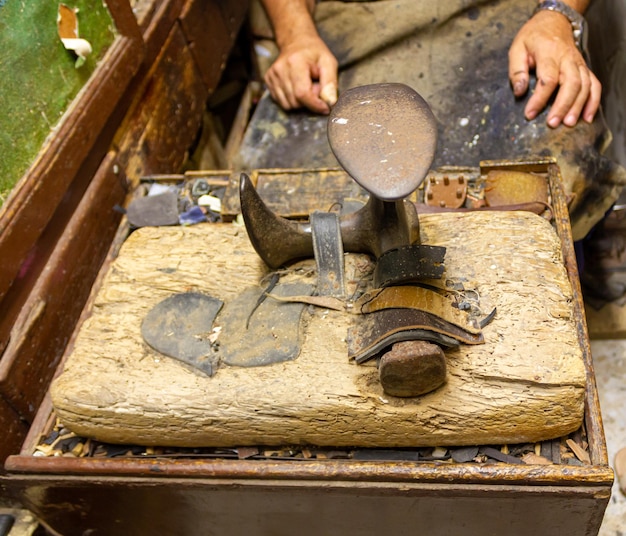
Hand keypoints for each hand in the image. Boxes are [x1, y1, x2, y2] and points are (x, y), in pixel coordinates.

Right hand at [264, 34, 338, 114]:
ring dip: (300, 102)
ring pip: (288, 105)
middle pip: (296, 102)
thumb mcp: (328, 63)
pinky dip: (292, 100)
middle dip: (309, 101)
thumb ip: (330, 83)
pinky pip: (282, 102)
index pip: (302, 93)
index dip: (315, 105)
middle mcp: (280, 69)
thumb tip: (330, 102)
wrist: (296, 42)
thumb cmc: (314, 53)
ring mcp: (272, 76)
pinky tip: (297, 87)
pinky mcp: (268, 81)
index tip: (326, 108)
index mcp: (295, 62)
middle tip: (315, 88)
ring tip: (306, 87)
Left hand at [508, 10, 600, 127]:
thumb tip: (520, 92)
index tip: (529, 114)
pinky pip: (594, 84)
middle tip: (552, 123)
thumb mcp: (517, 49)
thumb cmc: (533, 37)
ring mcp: (578, 63)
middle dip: (562, 105)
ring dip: (578, 106)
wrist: (554, 22)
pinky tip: (587, 117)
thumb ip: (517, 71)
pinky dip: (593, 101)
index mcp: (549, 53)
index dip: (539, 99)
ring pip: (585, 85)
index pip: (548, 79)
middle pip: (571, 83)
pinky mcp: (584, 68)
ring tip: (568, 123)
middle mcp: (567, 58)